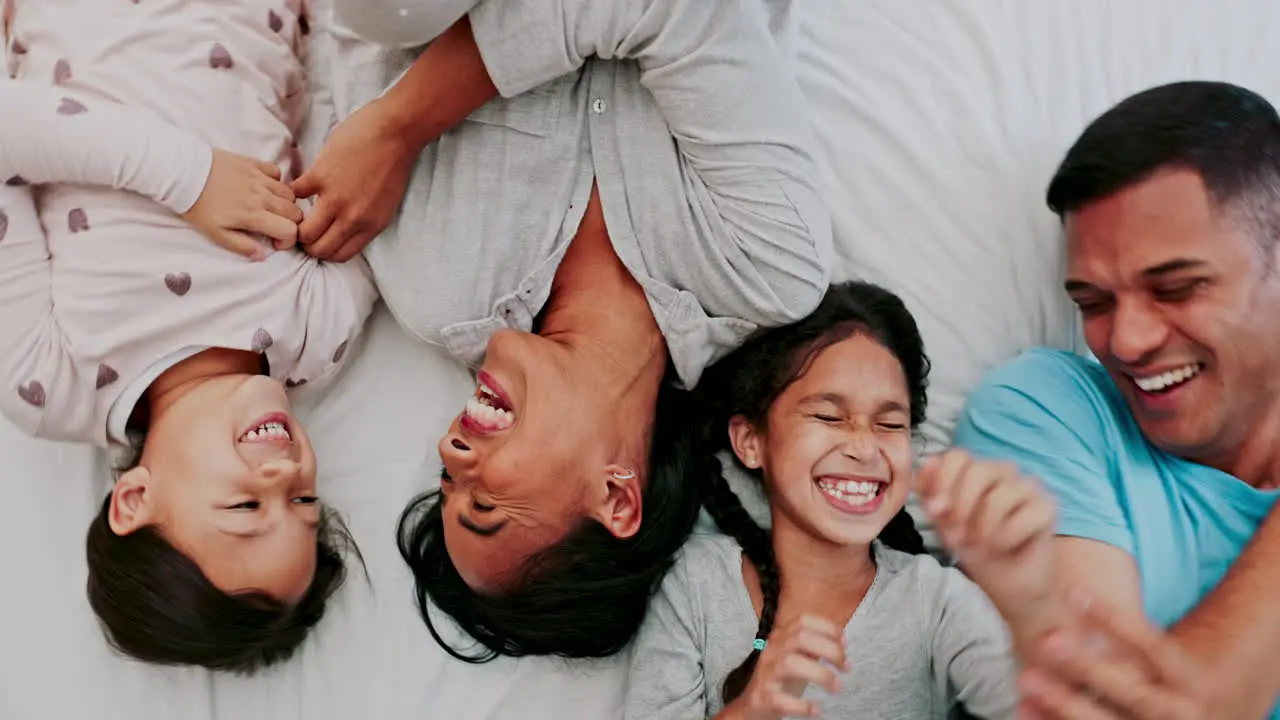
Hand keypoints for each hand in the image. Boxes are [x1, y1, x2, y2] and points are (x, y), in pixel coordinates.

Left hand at [181, 149, 302, 260]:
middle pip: (295, 212)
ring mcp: (259, 178)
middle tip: (274, 226)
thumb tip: (263, 255)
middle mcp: (262, 196)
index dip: (288, 240)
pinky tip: (264, 187)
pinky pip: (276, 172)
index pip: (290, 230)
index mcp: (254, 215)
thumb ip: (241, 245)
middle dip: (289, 223)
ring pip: (289, 193)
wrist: (182, 173)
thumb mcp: (215, 233)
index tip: (275, 242)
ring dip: (285, 204)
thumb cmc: (197, 206)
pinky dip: (276, 181)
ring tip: (270, 208)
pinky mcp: (253, 163)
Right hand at [291, 98, 417, 262]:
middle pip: (319, 249)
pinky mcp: (320, 176)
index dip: (324, 251)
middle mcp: (353, 218)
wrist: (395, 131)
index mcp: (371, 226)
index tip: (317, 240)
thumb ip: (364, 218)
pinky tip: (292, 187)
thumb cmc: (394, 163)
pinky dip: (289, 192)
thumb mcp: (386, 202)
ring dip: (295, 224)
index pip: (339, 255)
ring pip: (305, 231)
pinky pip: (295, 194)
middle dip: (307, 243)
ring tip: (292, 212)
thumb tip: (343, 227)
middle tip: (301, 228)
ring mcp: (335, 199)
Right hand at [732, 614, 846, 719]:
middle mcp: (772, 651)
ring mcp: (767, 674)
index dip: (827, 628)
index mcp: (781, 639)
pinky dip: (802, 706)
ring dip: (821, 674)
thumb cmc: (780, 680)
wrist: (752, 705)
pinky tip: (815, 709)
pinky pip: (780, 699)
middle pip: (801, 638)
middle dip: (830, 650)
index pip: (803, 621)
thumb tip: (841, 642)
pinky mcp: (762, 698)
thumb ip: (813, 647)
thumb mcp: (796, 657)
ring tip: (836, 687)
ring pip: (791, 664)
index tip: (844, 643)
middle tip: (846, 667)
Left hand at [916, 450, 1057, 625]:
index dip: (942, 482)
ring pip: (998, 498)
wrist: (1007, 584)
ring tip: (981, 545)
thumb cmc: (975, 548)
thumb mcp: (943, 522)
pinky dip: (1005, 539)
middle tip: (957, 538)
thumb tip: (929, 463)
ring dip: (983, 530)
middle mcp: (1004, 472)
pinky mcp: (1048, 508)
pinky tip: (1004, 548)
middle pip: (978, 471)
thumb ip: (933, 493)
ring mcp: (1029, 487)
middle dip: (961, 508)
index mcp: (976, 470)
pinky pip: (1022, 518)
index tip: (936, 511)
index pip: (957, 456)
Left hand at [1018, 594, 1217, 719]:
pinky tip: (1025, 709)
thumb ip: (1135, 637)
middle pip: (1133, 692)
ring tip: (1027, 678)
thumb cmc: (1170, 680)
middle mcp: (1176, 711)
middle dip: (1090, 667)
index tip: (1074, 592)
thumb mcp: (1170, 659)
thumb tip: (1086, 590)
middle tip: (1049, 640)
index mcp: (1189, 680)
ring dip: (1064, 703)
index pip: (1154, 646)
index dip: (1115, 619)